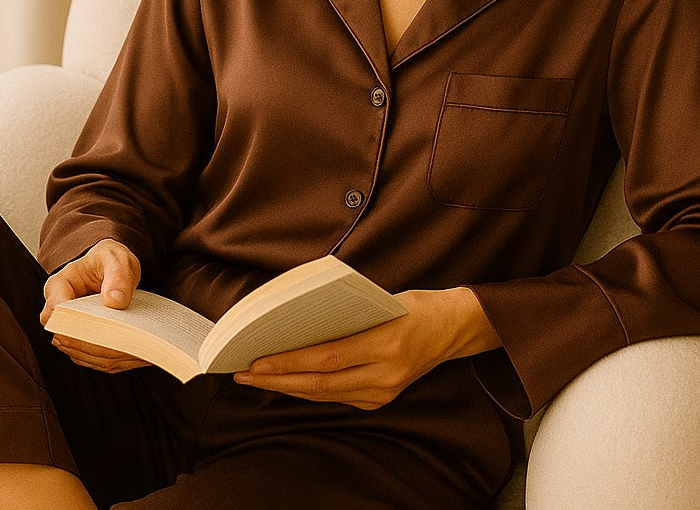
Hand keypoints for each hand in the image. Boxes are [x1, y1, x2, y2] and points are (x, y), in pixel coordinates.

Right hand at [40, 238, 150, 372]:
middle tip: (121, 343)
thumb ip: (118, 277)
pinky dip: (106, 360)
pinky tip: (128, 355)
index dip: (75, 322)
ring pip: (76, 351)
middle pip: (64, 336)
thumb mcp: (118, 261)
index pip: (56, 310)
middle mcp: (58, 309)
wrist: (112, 269)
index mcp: (60, 285)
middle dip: (92, 343)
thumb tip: (115, 301)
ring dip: (101, 354)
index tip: (101, 326)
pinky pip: (87, 356)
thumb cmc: (111, 262)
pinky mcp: (79, 339)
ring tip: (130, 351)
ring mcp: (68, 327)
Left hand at [232, 287, 498, 409]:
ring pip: (326, 394)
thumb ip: (345, 316)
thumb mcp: (382, 301)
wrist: (454, 328)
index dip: (289, 362)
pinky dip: (310, 388)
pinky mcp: (383, 399)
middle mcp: (386, 374)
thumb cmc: (415, 306)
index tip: (257, 359)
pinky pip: (337, 396)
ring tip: (258, 377)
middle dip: (278, 379)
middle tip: (245, 373)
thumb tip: (297, 323)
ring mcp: (386, 391)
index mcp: (387, 344)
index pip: (327, 358)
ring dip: (289, 387)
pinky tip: (288, 380)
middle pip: (320, 383)